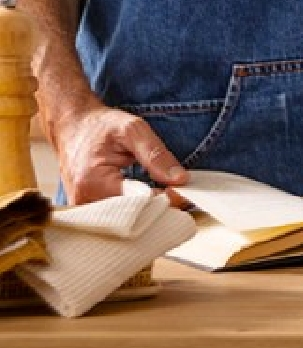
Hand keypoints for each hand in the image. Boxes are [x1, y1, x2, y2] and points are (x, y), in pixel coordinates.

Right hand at [48, 102, 187, 204]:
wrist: (72, 127)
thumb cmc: (100, 126)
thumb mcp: (133, 130)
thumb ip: (156, 155)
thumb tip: (180, 179)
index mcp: (94, 182)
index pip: (140, 202)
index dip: (167, 198)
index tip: (185, 189)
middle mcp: (84, 202)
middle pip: (133, 216)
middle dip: (160, 206)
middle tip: (178, 192)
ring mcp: (83, 211)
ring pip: (126, 220)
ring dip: (149, 210)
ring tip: (164, 193)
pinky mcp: (87, 212)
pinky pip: (117, 217)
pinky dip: (137, 210)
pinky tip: (149, 198)